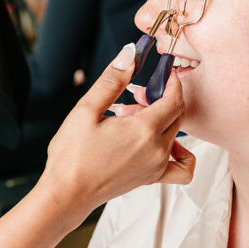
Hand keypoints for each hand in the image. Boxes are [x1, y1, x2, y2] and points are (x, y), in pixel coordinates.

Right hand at [36, 44, 194, 226]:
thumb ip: (112, 81)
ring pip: (177, 134)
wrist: (67, 193)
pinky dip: (182, 154)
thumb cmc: (71, 155)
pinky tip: (165, 145)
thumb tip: (130, 54)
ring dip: (164, 119)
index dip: (172, 80)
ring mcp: (157, 166)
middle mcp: (157, 149)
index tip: (164, 69)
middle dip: (163, 96)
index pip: (174, 98)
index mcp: (144, 130)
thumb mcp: (86, 111)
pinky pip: (181, 167)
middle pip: (178, 114)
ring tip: (137, 117)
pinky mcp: (152, 178)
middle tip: (139, 91)